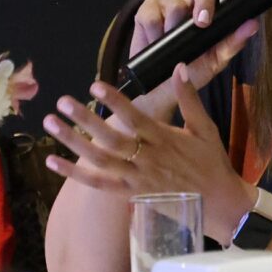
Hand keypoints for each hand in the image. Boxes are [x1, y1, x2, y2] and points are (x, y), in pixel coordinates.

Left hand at [41, 53, 255, 236]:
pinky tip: (53, 161)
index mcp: (165, 139)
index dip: (115, 102)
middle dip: (85, 120)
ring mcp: (138, 178)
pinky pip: (99, 185)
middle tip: (62, 102)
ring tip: (51, 124)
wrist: (220, 204)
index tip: (95, 86)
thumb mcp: (206, 128)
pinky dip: (76, 174)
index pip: (135, 118)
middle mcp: (148, 158)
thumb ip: (190, 99)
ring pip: (100, 161)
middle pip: (111, 138)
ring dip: (73, 143)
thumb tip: (179, 67)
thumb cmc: (212, 163)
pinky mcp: (131, 194)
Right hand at [121, 0, 244, 111]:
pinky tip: (156, 43)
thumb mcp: (215, 61)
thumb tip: (253, 24)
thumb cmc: (191, 72)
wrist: (161, 90)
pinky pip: (152, 15)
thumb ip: (233, 42)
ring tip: (173, 46)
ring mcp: (167, 5)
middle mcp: (191, 2)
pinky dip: (155, 33)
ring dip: (174, 28)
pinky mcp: (146, 12)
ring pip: (175, 4)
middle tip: (203, 23)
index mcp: (211, 9)